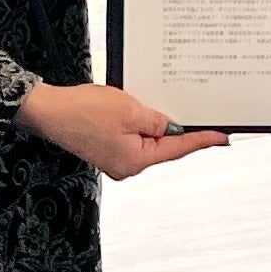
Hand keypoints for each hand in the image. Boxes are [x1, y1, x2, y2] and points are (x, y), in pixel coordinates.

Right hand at [17, 81, 229, 181]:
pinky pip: (132, 136)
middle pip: (162, 145)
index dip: (201, 140)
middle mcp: (126, 165)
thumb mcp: (130, 110)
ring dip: (154, 122)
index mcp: (135, 161)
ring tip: (155, 105)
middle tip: (195, 113)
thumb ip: (157, 120)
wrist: (48, 110)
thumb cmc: (82, 111)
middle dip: (175, 127)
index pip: (177, 149)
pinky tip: (138, 109)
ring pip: (146, 139)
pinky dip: (139, 123)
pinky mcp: (106, 148)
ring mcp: (115, 158)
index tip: (222, 137)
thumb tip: (172, 126)